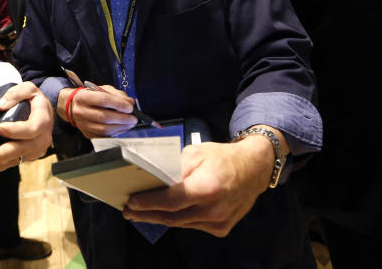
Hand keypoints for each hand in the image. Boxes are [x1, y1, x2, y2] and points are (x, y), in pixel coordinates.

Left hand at [0, 82, 53, 177]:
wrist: (45, 112)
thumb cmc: (35, 100)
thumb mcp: (28, 89)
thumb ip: (16, 94)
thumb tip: (0, 106)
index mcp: (43, 120)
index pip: (32, 128)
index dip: (16, 130)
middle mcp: (43, 138)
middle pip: (25, 148)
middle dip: (6, 154)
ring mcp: (37, 149)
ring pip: (19, 158)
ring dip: (2, 164)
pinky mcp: (29, 155)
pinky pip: (16, 162)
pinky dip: (2, 167)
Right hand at [58, 85, 136, 137]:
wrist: (73, 106)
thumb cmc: (90, 97)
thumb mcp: (102, 89)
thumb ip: (117, 94)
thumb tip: (130, 103)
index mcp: (83, 97)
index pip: (103, 100)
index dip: (118, 104)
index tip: (129, 107)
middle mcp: (81, 111)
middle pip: (104, 117)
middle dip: (122, 118)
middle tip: (133, 118)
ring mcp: (83, 124)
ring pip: (104, 129)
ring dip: (121, 127)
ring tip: (130, 124)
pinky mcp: (87, 134)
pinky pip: (103, 136)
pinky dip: (115, 133)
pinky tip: (122, 128)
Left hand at [122, 137, 273, 236]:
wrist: (254, 170)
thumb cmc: (223, 158)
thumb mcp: (196, 153)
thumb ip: (174, 167)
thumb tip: (151, 178)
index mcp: (208, 187)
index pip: (172, 201)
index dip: (149, 203)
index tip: (131, 202)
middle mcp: (214, 209)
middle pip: (172, 217)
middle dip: (147, 214)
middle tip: (128, 211)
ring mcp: (219, 222)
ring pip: (180, 223)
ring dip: (159, 218)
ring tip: (140, 213)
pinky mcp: (221, 229)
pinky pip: (191, 225)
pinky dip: (176, 219)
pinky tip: (164, 213)